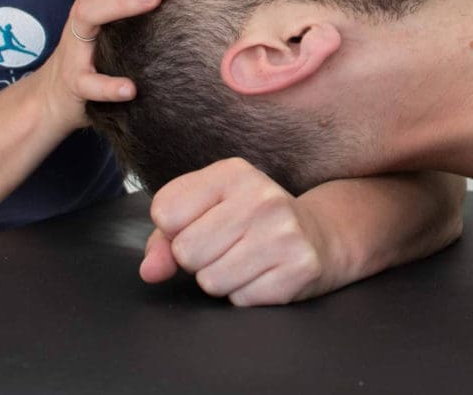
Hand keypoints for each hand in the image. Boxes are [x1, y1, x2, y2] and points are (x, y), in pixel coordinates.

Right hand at [34, 0, 179, 132]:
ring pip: (89, 13)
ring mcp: (77, 43)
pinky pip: (87, 82)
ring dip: (121, 3)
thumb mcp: (125, 14)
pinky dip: (107, 84)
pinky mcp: (75, 81)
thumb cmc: (106, 47)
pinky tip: (131, 88)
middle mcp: (86, 9)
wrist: (60, 95)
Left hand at [140, 158, 331, 305]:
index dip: (175, 230)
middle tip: (228, 246)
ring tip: (245, 260)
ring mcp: (284, 233)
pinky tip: (264, 274)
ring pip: (210, 281)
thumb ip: (164, 238)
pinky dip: (246, 294)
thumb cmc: (252, 221)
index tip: (202, 224)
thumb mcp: (207, 210)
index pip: (165, 212)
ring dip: (221, 280)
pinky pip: (240, 299)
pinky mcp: (299, 268)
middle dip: (198, 259)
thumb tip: (150, 270)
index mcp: (232, 172)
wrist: (321, 235)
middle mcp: (261, 197)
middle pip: (186, 251)